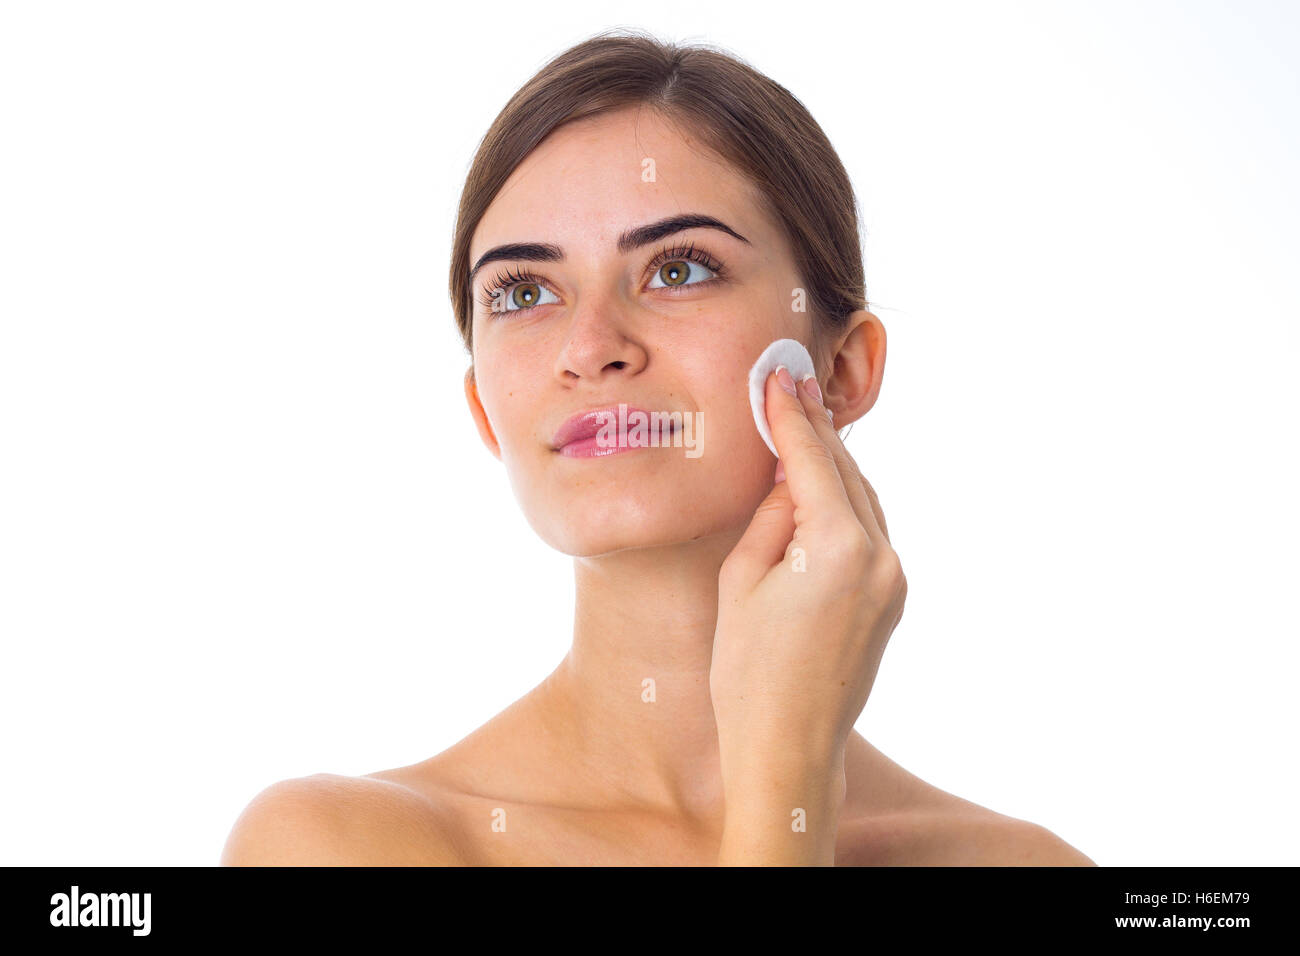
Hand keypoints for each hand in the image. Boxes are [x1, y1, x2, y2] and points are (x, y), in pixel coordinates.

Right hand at [710, 364, 905, 861]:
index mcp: (839, 546)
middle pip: (846, 473)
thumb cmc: (749, 672)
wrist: (789, 748)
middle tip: (790, 387)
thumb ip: (770, 516)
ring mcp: (894, 580)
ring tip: (801, 430)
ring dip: (831, 467)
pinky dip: (844, 506)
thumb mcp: (742, 580)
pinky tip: (818, 491)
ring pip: (863, 501)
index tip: (778, 378)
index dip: (790, 416)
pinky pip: (869, 534)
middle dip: (815, 432)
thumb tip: (787, 477)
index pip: (811, 460)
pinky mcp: (893, 600)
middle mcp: (881, 557)